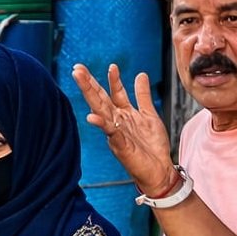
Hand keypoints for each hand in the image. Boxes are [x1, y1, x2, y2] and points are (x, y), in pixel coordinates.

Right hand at [71, 63, 175, 194]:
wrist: (159, 170)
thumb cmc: (152, 146)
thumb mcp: (149, 115)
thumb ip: (142, 95)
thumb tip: (140, 74)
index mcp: (123, 113)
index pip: (113, 92)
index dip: (111, 78)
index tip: (111, 65)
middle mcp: (116, 121)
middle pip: (100, 98)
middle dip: (89, 83)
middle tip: (77, 68)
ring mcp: (116, 132)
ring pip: (100, 110)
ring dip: (89, 94)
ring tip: (80, 79)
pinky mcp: (120, 145)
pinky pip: (109, 133)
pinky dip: (100, 124)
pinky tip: (91, 116)